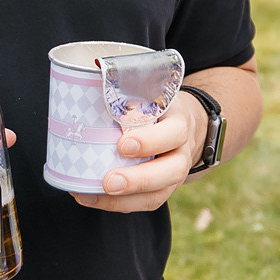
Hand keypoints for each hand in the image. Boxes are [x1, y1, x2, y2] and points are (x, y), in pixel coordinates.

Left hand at [73, 97, 207, 214]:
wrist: (188, 124)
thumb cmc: (159, 106)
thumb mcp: (155, 92)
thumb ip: (132, 91)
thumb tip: (91, 75)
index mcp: (180, 122)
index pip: (172, 133)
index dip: (150, 141)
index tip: (122, 144)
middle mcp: (182, 151)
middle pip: (171, 171)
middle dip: (138, 180)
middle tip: (108, 181)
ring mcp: (175, 174)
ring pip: (158, 194)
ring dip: (124, 200)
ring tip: (93, 194)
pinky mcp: (163, 189)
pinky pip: (146, 202)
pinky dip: (117, 205)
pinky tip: (90, 198)